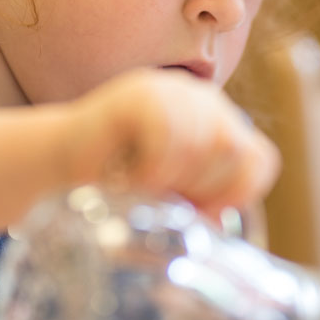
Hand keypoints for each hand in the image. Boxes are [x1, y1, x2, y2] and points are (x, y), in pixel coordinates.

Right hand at [65, 68, 279, 212]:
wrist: (60, 161)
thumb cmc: (118, 187)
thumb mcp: (172, 196)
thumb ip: (204, 202)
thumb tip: (224, 229)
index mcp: (220, 123)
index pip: (260, 159)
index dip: (237, 193)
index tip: (202, 211)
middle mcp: (203, 99)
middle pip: (234, 150)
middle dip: (201, 187)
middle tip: (164, 197)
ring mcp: (173, 89)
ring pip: (206, 142)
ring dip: (173, 179)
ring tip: (144, 186)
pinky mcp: (142, 92)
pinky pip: (169, 135)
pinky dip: (153, 167)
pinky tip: (133, 176)